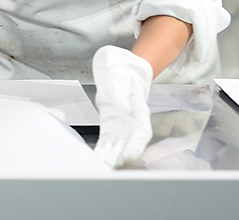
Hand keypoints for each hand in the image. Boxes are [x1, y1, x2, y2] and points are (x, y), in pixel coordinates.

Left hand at [92, 45, 153, 168]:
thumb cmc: (123, 75)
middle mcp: (131, 122)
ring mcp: (120, 125)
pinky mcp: (109, 125)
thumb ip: (121, 94)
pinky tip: (97, 157)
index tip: (129, 154)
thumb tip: (122, 108)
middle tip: (111, 165)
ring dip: (110, 155)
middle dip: (120, 155)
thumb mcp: (121, 79)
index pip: (141, 131)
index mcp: (138, 110)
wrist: (119, 73)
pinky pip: (106, 139)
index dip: (136, 144)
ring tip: (102, 165)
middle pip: (128, 142)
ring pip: (116, 143)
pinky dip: (102, 149)